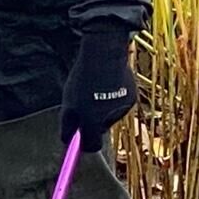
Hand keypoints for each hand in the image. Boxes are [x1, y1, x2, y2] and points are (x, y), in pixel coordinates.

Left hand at [59, 28, 137, 142]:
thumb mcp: (69, 102)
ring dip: (102, 108)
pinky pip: (119, 104)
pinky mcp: (132, 97)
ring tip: (95, 88)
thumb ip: (67, 125)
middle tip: (83, 103)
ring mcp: (123, 108)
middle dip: (93, 121)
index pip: (92, 146)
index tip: (78, 138)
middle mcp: (111, 118)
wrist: (104, 53)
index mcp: (93, 121)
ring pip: (110, 116)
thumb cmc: (83, 77)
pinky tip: (107, 83)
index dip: (85, 143)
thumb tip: (66, 140)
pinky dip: (113, 98)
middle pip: (101, 129)